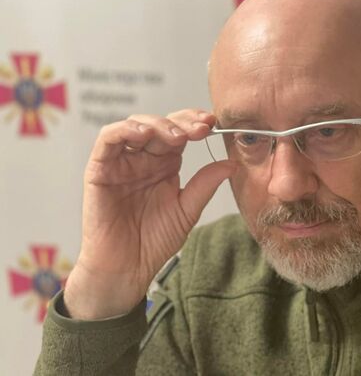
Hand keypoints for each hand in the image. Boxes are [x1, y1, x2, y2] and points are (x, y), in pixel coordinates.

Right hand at [63, 110, 235, 318]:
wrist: (127, 268)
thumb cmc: (154, 241)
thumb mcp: (187, 210)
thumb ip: (206, 184)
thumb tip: (233, 163)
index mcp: (165, 164)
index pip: (180, 132)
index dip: (196, 123)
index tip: (214, 123)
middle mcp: (143, 158)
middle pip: (161, 124)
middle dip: (183, 121)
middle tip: (201, 128)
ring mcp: (121, 162)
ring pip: (135, 125)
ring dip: (157, 124)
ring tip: (178, 136)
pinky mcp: (99, 169)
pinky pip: (107, 140)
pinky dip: (125, 130)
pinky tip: (144, 135)